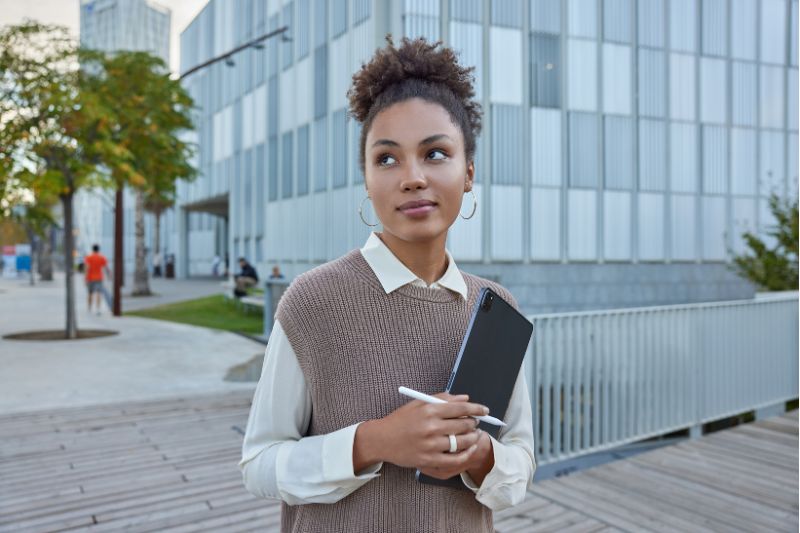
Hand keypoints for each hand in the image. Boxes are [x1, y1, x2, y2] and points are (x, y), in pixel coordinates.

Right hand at [374, 392, 488, 476]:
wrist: (382, 439)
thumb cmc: (401, 420)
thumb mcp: (418, 404)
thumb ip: (442, 399)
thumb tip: (465, 398)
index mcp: (429, 410)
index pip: (460, 408)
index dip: (476, 408)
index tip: (485, 410)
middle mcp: (431, 427)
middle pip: (463, 424)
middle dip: (474, 423)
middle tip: (476, 422)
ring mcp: (430, 445)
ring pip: (462, 442)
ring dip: (472, 438)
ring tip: (474, 435)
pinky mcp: (428, 460)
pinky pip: (454, 459)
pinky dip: (466, 455)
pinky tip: (470, 450)